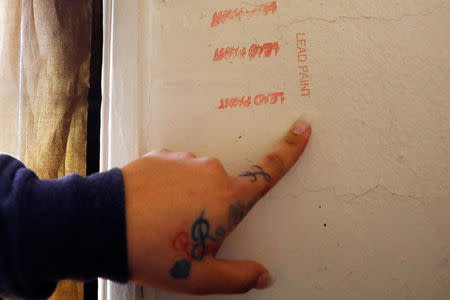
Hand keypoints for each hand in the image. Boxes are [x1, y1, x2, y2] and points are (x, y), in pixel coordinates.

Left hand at [122, 120, 310, 294]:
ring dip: (187, 198)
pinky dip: (169, 187)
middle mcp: (211, 172)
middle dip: (211, 209)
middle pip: (223, 190)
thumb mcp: (199, 276)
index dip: (290, 150)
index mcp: (227, 199)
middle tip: (182, 232)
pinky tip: (150, 205)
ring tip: (162, 220)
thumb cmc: (154, 253)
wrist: (103, 226)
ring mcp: (185, 160)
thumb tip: (263, 276)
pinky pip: (175, 171)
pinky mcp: (162, 155)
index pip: (268, 172)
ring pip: (197, 181)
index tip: (303, 128)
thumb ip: (239, 277)